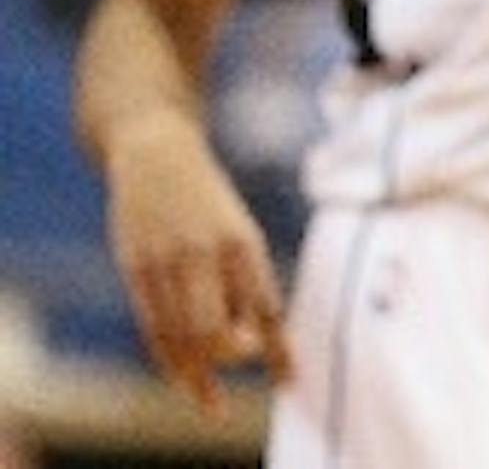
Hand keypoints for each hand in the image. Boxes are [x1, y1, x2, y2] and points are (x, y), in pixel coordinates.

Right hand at [106, 115, 290, 412]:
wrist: (157, 154)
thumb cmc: (208, 204)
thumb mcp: (237, 230)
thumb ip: (241, 280)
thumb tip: (250, 338)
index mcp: (242, 242)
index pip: (266, 307)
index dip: (278, 350)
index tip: (289, 381)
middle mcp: (204, 254)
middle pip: (217, 331)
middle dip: (232, 360)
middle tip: (245, 366)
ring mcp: (165, 263)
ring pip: (181, 337)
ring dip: (197, 375)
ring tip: (210, 399)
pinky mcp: (134, 269)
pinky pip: (152, 328)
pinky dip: (168, 359)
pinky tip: (182, 375)